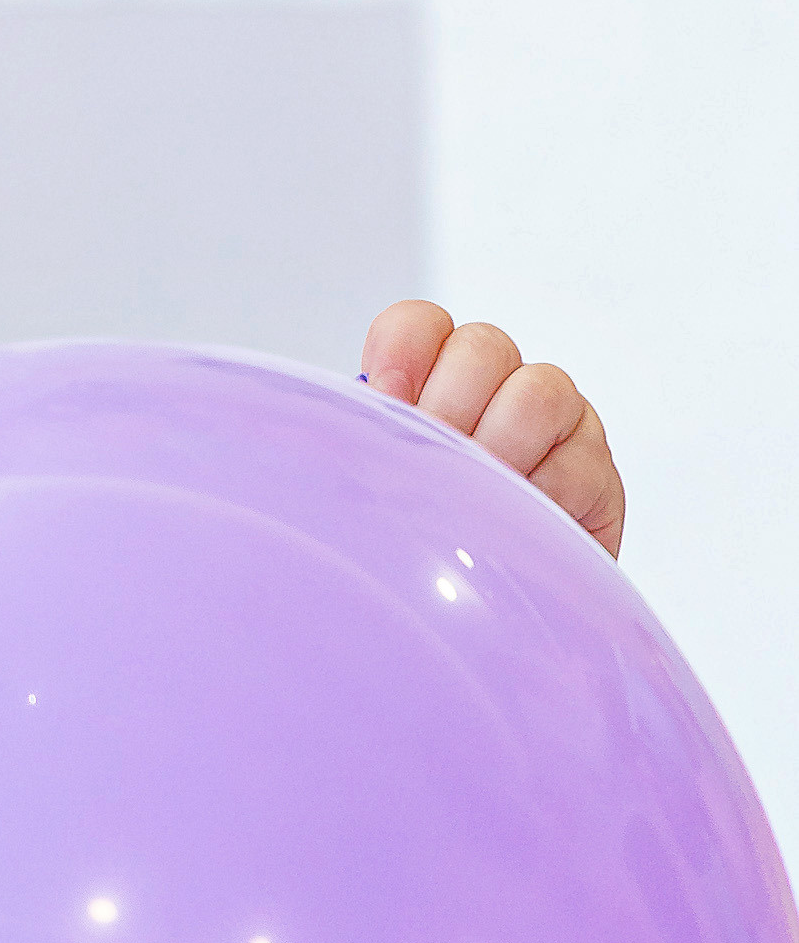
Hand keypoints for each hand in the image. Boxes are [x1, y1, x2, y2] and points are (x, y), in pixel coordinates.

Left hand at [361, 302, 624, 559]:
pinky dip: (541, 495)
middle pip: (483, 347)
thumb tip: (344, 418)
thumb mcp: (382, 491)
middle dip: (450, 406)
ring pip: (539, 392)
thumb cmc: (428, 549)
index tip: (387, 396)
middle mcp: (500, 389)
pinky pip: (579, 462)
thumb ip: (365, 445)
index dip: (403, 349)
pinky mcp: (597, 474)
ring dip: (498, 447)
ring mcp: (557, 424)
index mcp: (436, 382)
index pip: (420, 326)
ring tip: (477, 497)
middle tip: (436, 464)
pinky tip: (518, 524)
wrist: (490, 616)